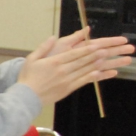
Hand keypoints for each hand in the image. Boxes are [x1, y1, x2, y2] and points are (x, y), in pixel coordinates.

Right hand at [17, 27, 134, 105]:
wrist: (26, 97)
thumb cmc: (27, 77)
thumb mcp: (32, 59)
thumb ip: (43, 47)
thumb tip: (52, 37)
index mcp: (54, 62)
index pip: (74, 54)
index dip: (87, 49)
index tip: (97, 45)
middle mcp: (62, 70)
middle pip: (82, 61)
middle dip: (96, 55)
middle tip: (109, 50)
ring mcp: (67, 80)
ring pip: (85, 70)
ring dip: (98, 64)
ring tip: (109, 59)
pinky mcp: (68, 88)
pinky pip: (84, 81)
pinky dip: (94, 76)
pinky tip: (102, 73)